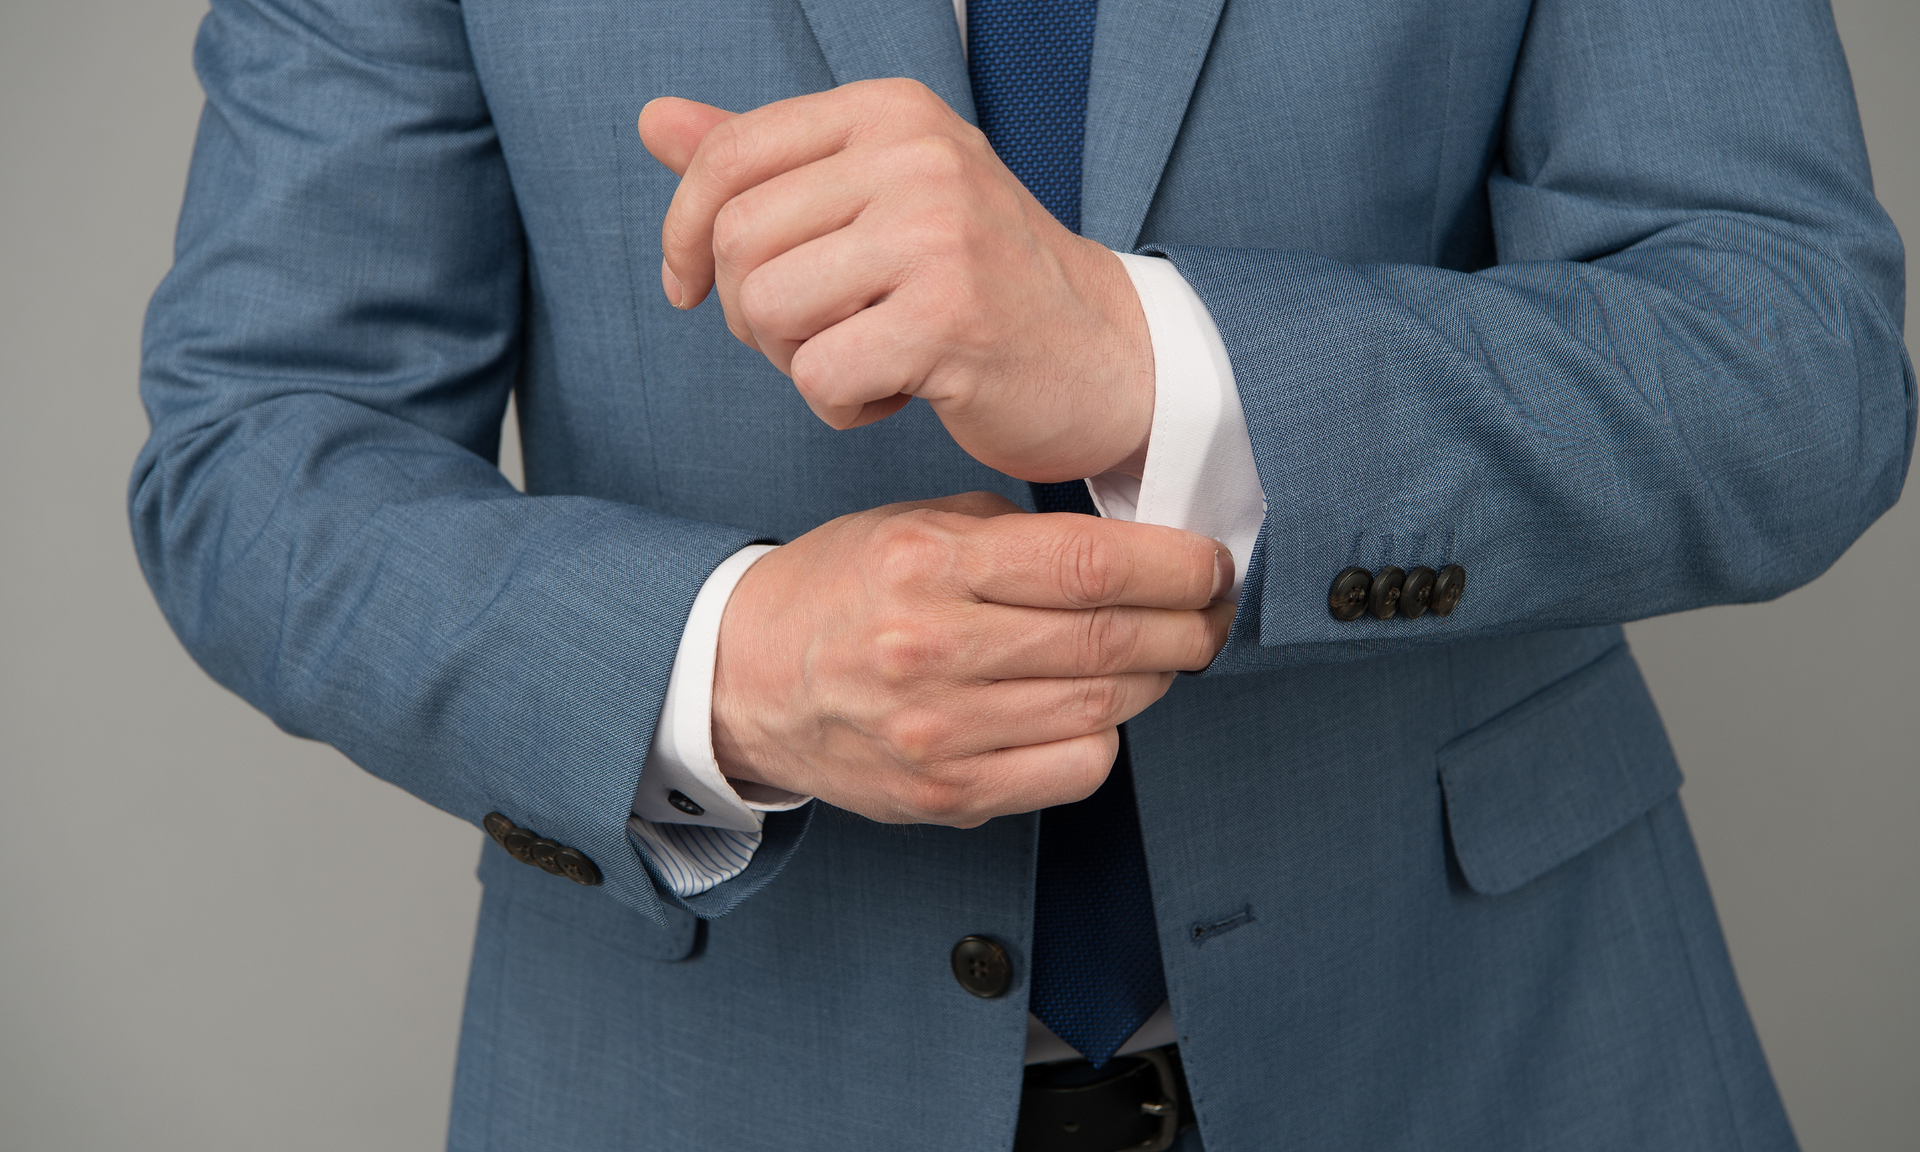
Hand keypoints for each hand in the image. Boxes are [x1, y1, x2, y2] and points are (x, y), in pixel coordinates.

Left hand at [639, 80, 1155, 483]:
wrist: (1109, 358)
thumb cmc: (981, 282)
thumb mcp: (878, 198)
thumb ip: (769, 162)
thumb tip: (655, 120)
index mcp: (890, 111)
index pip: (727, 158)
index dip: (683, 234)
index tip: (692, 289)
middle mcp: (916, 155)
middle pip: (738, 241)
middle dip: (750, 314)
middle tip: (813, 340)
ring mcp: (937, 234)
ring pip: (767, 308)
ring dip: (793, 363)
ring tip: (859, 362)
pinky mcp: (950, 320)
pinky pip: (819, 376)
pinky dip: (839, 406)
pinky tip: (894, 396)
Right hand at [713, 493, 1233, 825]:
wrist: (741, 679)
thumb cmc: (840, 592)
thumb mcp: (910, 525)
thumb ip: (1012, 534)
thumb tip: (1127, 549)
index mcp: (926, 564)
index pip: (1088, 565)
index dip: (1173, 566)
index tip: (1209, 564)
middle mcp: (931, 649)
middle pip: (1108, 640)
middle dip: (1186, 625)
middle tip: (1212, 614)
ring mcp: (938, 732)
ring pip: (1101, 708)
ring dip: (1154, 679)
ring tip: (1161, 655)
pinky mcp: (945, 795)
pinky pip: (1071, 771)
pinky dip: (1104, 738)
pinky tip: (1092, 710)